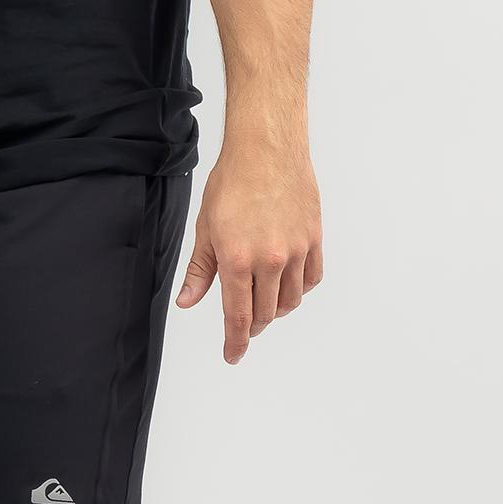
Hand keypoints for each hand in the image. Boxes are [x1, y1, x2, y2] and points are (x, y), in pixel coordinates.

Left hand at [174, 151, 323, 363]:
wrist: (267, 148)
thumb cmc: (232, 181)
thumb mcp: (206, 227)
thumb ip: (200, 270)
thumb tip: (187, 301)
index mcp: (237, 258)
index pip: (238, 316)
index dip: (235, 342)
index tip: (232, 355)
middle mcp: (270, 259)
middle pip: (264, 313)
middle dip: (252, 326)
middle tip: (243, 325)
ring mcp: (296, 250)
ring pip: (290, 301)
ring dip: (275, 309)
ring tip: (262, 299)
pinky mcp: (314, 238)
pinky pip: (311, 279)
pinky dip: (298, 289)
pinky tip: (286, 282)